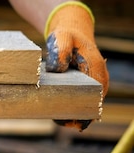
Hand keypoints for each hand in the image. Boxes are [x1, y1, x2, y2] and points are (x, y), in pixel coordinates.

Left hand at [44, 1, 108, 130]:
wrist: (71, 33)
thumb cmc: (67, 36)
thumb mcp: (62, 38)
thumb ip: (60, 51)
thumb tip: (56, 69)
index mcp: (97, 71)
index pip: (95, 98)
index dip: (83, 111)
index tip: (67, 118)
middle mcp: (99, 82)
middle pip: (91, 107)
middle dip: (76, 116)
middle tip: (57, 119)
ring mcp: (93, 86)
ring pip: (86, 107)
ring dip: (72, 114)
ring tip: (54, 117)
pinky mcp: (85, 87)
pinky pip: (80, 102)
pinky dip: (69, 109)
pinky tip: (55, 113)